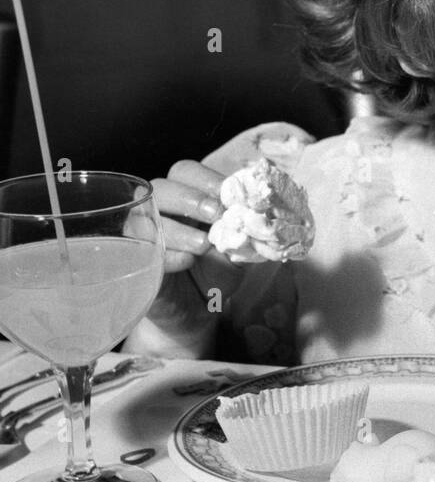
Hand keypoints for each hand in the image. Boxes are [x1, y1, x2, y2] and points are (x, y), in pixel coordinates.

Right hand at [146, 162, 245, 336]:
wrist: (199, 310)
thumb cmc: (217, 270)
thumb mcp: (237, 248)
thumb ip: (243, 230)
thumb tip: (253, 213)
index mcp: (186, 197)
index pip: (186, 172)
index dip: (206, 180)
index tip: (229, 197)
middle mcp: (159, 209)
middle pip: (162, 187)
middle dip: (191, 199)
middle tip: (215, 215)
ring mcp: (142, 235)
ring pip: (148, 218)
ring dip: (179, 229)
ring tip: (203, 245)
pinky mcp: (134, 262)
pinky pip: (142, 251)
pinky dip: (166, 254)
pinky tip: (187, 261)